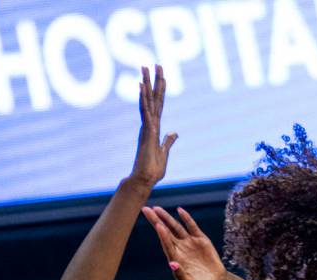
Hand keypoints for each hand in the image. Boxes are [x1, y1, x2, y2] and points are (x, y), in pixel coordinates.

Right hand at [129, 65, 177, 187]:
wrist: (145, 179)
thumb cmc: (153, 169)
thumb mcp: (165, 152)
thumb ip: (168, 141)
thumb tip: (174, 133)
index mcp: (155, 127)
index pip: (159, 104)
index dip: (161, 90)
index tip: (163, 75)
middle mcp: (150, 124)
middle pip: (153, 98)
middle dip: (154, 81)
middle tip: (155, 63)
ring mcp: (147, 127)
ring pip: (147, 101)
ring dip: (146, 84)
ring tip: (144, 68)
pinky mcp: (146, 132)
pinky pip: (146, 113)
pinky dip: (143, 100)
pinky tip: (142, 87)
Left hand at [142, 206, 226, 279]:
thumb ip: (179, 274)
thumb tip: (172, 263)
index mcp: (175, 257)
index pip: (166, 243)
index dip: (162, 234)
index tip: (157, 225)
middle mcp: (180, 247)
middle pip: (166, 231)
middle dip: (156, 221)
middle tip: (146, 210)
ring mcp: (189, 242)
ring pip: (176, 226)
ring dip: (167, 217)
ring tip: (157, 208)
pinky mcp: (200, 239)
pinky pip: (192, 226)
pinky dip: (186, 218)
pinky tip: (179, 210)